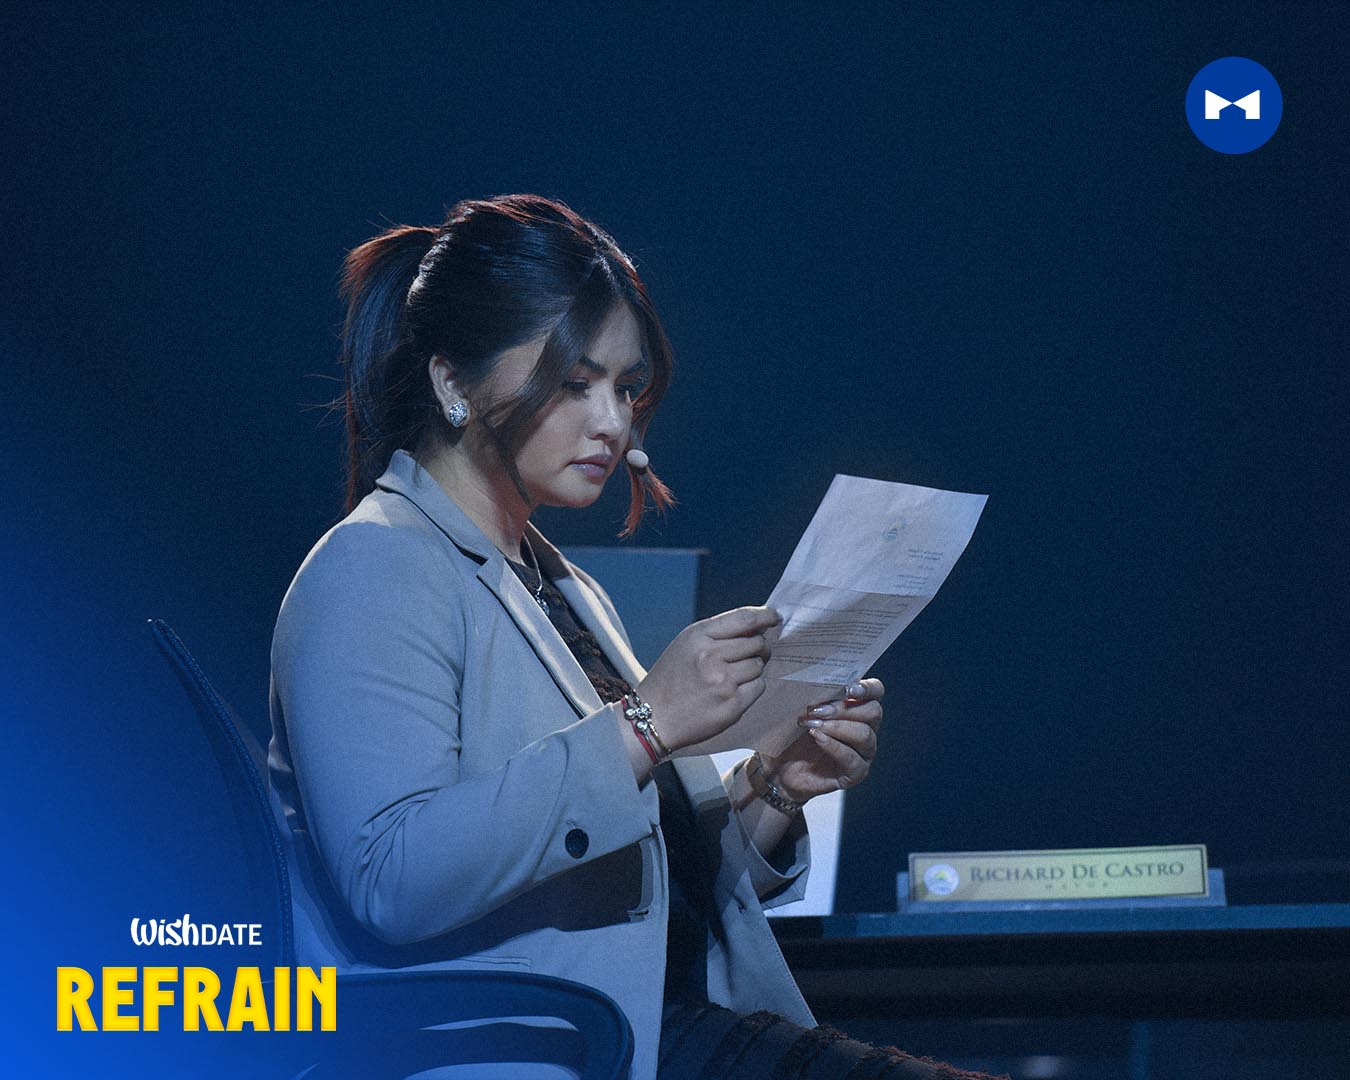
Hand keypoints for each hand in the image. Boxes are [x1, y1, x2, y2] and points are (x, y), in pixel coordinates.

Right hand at [637, 606, 777, 753]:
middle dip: (760, 647)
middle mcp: (711, 656)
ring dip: (753, 669)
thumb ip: (718, 634)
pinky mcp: (732, 706)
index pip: (744, 619)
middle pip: (757, 643)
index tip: (774, 617)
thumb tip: (756, 628)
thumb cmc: (671, 679)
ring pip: (759, 665)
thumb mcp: (686, 644)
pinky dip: (751, 687)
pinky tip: (733, 691)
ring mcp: (722, 682)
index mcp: (698, 636)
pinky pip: (758, 687)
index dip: (765, 616)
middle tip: (753, 653)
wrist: (654, 717)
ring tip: (733, 676)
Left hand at [761, 678, 882, 801]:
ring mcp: (863, 753)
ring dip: (837, 727)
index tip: (848, 688)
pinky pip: (852, 759)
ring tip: (812, 725)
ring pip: (865, 734)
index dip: (867, 688)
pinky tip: (816, 738)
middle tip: (817, 710)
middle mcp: (866, 729)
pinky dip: (834, 746)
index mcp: (857, 708)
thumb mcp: (800, 710)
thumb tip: (814, 678)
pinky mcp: (855, 773)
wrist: (779, 768)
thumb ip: (813, 694)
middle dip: (844, 708)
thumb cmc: (791, 734)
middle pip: (873, 712)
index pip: (876, 692)